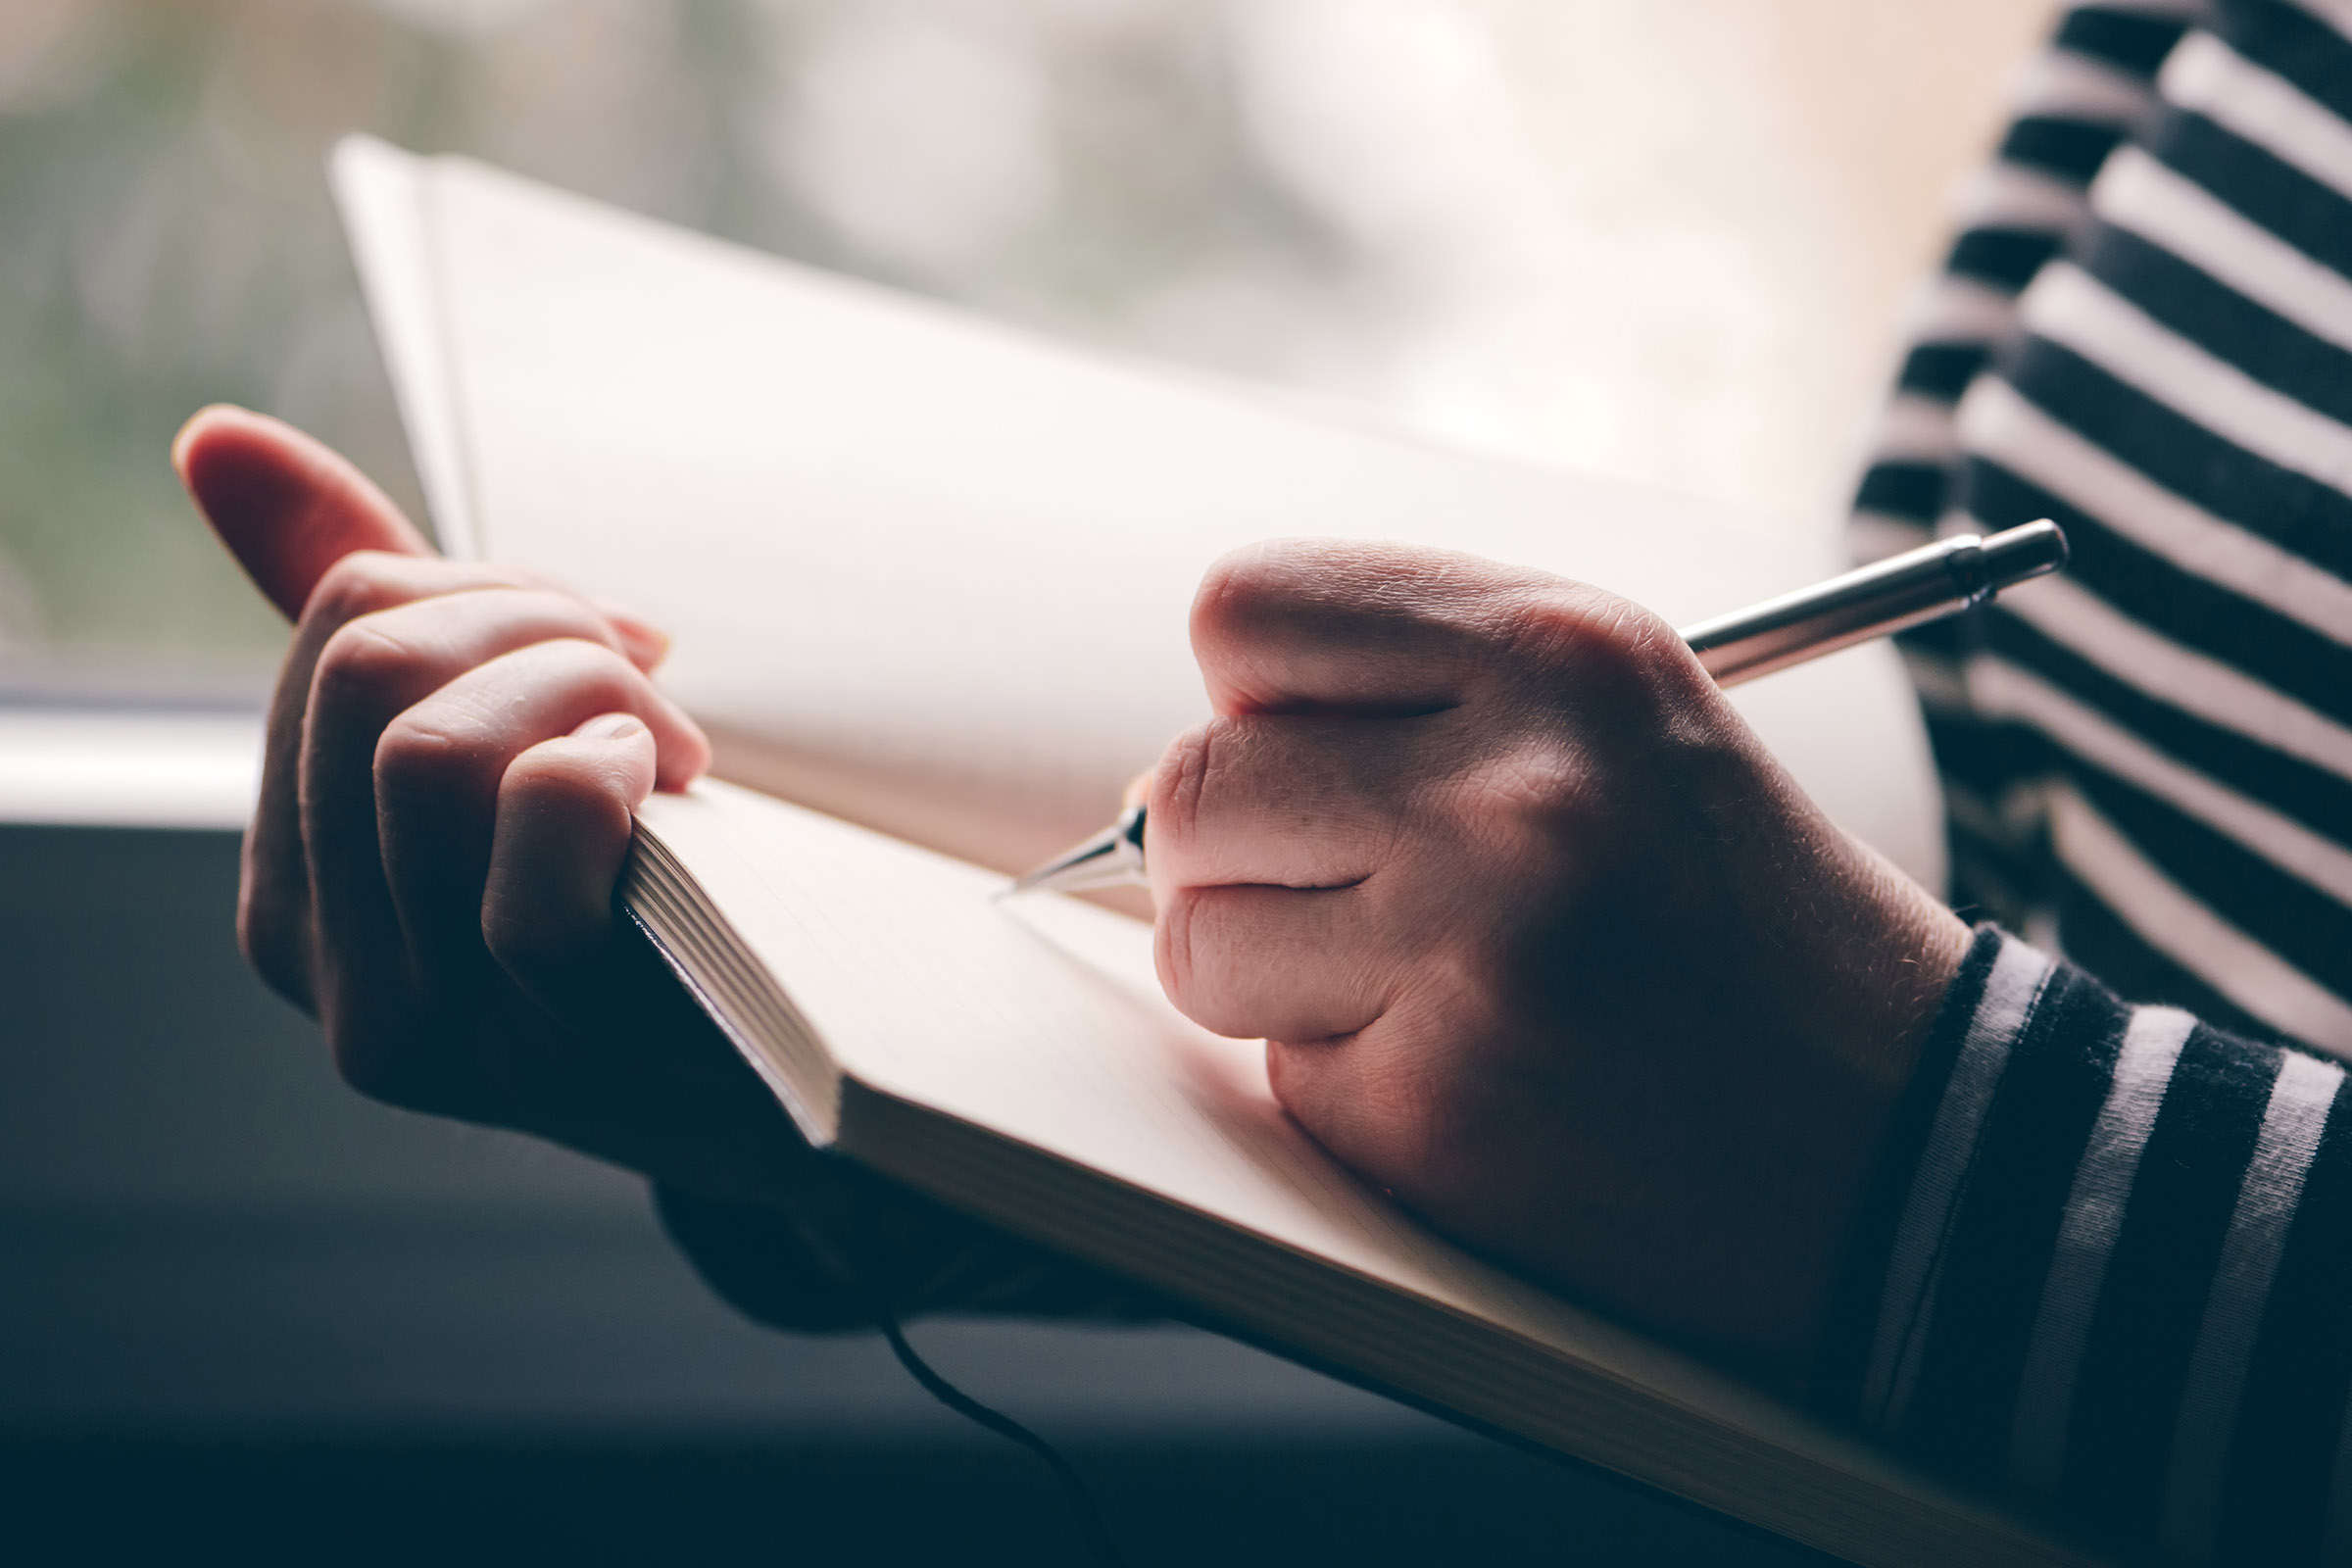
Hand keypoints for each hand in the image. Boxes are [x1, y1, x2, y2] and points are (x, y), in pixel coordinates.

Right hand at [176, 405, 816, 1207]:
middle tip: (651, 681)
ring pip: (431, 746)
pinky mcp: (547, 1045)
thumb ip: (376, 612)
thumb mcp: (507, 748)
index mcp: (297, 879)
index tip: (613, 637)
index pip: (339, 626)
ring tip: (666, 746)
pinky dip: (611, 765)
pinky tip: (667, 790)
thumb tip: (216, 440)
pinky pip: (536, 832)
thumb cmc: (656, 897)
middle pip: (373, 668)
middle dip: (544, 622)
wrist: (805, 1087)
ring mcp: (430, 1019)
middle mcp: (326, 963)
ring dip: (590, 690)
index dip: (502, 586)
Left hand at [1143, 539, 1970, 1381]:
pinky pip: (1276, 1070)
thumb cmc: (1748, 924)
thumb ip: (1412, 696)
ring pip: (1198, 938)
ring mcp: (1466, 958)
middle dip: (1238, 851)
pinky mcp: (1430, 1112)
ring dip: (1268, 973)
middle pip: (1197, 785)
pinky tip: (1472, 1074)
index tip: (1307, 750)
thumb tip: (1163, 775)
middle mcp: (1512, 792)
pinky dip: (1345, 1079)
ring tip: (1416, 983)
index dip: (1255, 695)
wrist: (1912, 1147)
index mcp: (1566, 655)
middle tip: (1347, 891)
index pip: (1248, 613)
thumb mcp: (1625, 724)